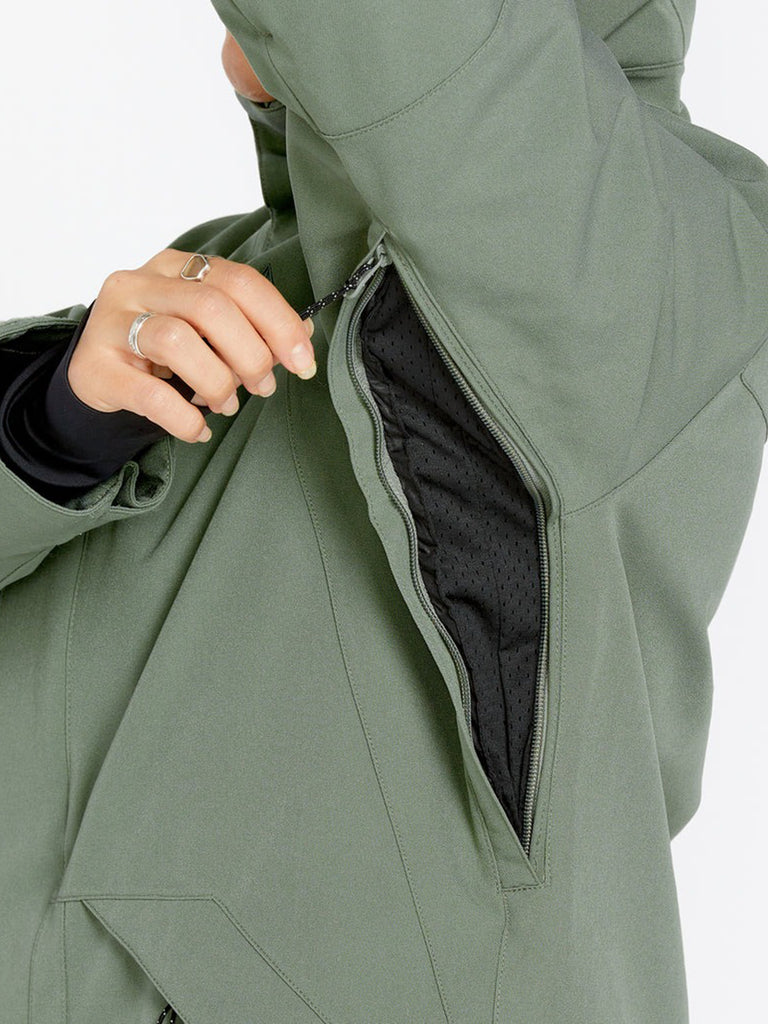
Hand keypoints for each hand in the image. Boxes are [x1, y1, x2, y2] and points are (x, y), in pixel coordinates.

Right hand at [67, 248, 314, 443]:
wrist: (95, 373)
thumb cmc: (158, 349)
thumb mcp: (202, 328)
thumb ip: (247, 325)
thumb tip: (302, 336)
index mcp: (175, 268)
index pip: (238, 281)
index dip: (278, 321)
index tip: (302, 360)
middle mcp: (140, 285)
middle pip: (212, 307)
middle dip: (251, 354)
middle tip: (262, 386)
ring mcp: (113, 323)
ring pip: (179, 342)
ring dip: (217, 381)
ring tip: (227, 404)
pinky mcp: (97, 367)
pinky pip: (151, 394)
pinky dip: (184, 418)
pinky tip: (198, 429)